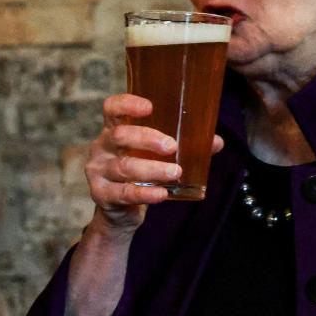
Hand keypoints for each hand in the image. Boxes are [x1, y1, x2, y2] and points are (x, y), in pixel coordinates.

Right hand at [84, 93, 223, 233]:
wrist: (119, 211)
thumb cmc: (139, 171)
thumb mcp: (156, 155)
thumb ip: (185, 146)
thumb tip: (216, 141)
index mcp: (114, 129)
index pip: (112, 108)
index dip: (127, 104)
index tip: (150, 107)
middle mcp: (102, 147)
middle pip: (120, 135)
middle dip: (147, 138)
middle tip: (172, 146)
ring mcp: (98, 171)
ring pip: (124, 167)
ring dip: (152, 169)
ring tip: (175, 171)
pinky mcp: (102, 195)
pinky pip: (124, 193)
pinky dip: (145, 194)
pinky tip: (162, 193)